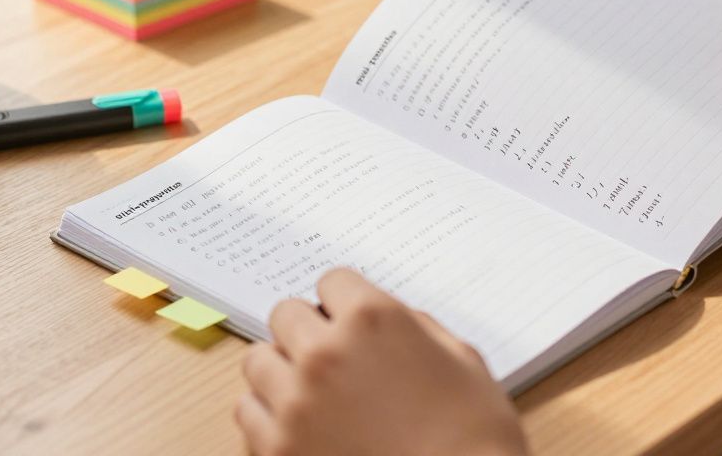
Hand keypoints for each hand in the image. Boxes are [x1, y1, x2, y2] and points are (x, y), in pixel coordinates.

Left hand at [236, 268, 527, 455]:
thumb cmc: (475, 437)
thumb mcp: (463, 362)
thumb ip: (417, 328)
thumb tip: (391, 319)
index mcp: (374, 320)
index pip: (332, 282)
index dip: (346, 304)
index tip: (351, 322)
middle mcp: (326, 353)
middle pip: (285, 314)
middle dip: (308, 332)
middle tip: (332, 359)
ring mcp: (295, 402)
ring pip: (258, 361)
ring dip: (282, 371)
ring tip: (312, 394)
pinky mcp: (277, 448)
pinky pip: (247, 412)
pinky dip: (268, 416)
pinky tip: (300, 427)